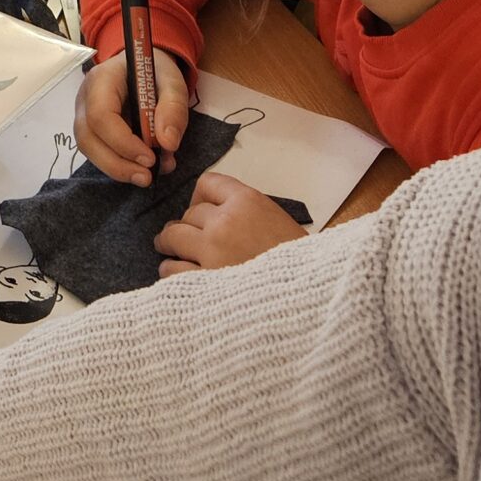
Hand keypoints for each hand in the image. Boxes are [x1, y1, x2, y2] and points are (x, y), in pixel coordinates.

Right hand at [75, 50, 189, 184]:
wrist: (142, 67)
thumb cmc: (154, 71)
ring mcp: (83, 116)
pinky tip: (142, 167)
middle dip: (117, 164)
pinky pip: (98, 152)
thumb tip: (168, 142)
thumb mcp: (172, 81)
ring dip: (118, 168)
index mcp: (101, 79)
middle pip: (88, 138)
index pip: (101, 115)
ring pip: (89, 150)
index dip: (123, 142)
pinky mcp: (91, 131)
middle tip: (147, 177)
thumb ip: (173, 107)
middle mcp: (85, 99)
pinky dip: (120, 165)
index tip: (150, 158)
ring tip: (148, 176)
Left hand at [154, 172, 303, 274]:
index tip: (200, 209)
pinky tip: (176, 272)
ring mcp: (211, 252)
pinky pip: (171, 268)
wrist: (310, 297)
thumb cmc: (298, 263)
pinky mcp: (203, 281)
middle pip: (189, 214)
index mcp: (247, 202)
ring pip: (172, 237)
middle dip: (187, 225)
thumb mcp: (277, 221)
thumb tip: (215, 215)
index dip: (202, 197)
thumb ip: (245, 212)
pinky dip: (171, 269)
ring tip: (170, 251)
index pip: (207, 183)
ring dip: (170, 244)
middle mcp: (225, 222)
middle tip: (184, 236)